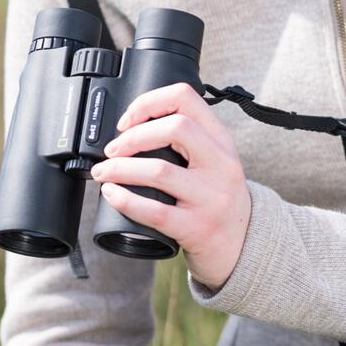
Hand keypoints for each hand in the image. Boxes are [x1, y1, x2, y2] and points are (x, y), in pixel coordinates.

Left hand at [90, 83, 250, 290]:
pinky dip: (125, 200)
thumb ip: (191, 142)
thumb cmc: (219, 202)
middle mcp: (221, 165)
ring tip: (104, 172)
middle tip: (112, 149)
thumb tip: (133, 128)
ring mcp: (211, 198)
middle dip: (133, 136)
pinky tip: (112, 194)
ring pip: (159, 170)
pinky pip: (154, 211)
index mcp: (222, 142)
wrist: (241, 247)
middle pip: (175, 128)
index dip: (149, 102)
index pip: (186, 99)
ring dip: (120, 168)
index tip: (128, 120)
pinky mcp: (197, 227)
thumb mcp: (217, 163)